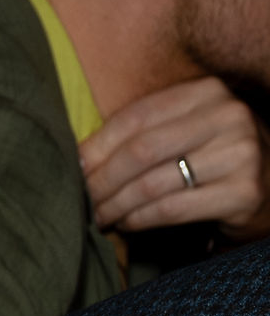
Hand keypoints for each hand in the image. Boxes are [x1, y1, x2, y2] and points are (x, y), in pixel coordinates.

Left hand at [82, 76, 269, 238]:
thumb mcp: (184, 128)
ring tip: (97, 215)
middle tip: (80, 199)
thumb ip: (141, 132)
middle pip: (141, 151)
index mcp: (207, 92)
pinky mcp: (243, 193)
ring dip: (114, 205)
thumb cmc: (212, 154)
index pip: (135, 117)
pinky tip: (125, 223)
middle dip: (102, 180)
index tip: (72, 168)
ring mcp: (241, 155)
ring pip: (152, 184)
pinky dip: (138, 220)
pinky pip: (170, 210)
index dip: (96, 146)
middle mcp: (229, 117)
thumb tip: (77, 158)